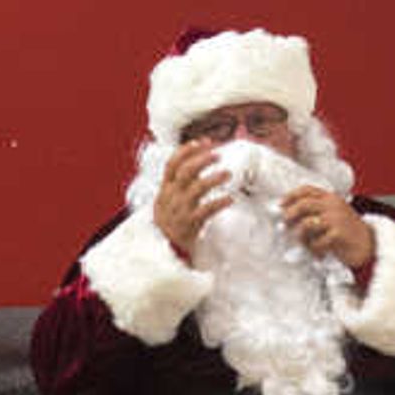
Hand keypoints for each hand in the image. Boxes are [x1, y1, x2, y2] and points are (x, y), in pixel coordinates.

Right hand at [151, 138, 226, 261]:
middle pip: (185, 172)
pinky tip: (230, 199)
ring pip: (196, 189)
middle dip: (202, 160)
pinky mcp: (190, 225)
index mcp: (165, 190)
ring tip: (228, 174)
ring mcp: (179, 211)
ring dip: (213, 178)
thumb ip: (178, 185)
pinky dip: (219, 202)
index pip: (172, 164)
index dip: (187, 150)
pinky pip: (205, 210)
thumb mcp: (168, 202)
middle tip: (219, 155)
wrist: (165, 252)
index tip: (204, 142)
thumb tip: (197, 162)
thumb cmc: (171, 224)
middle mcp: (170, 198)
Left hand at [276, 184, 374, 276]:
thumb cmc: (347, 231)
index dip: (291, 196)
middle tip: (285, 224)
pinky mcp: (339, 234)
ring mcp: (336, 219)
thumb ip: (315, 212)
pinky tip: (319, 252)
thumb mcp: (333, 215)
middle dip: (290, 215)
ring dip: (301, 236)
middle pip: (304, 205)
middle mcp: (333, 205)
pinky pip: (317, 241)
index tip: (281, 205)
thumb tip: (288, 218)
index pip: (307, 190)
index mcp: (330, 198)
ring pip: (307, 224)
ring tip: (306, 244)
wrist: (368, 244)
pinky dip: (314, 249)